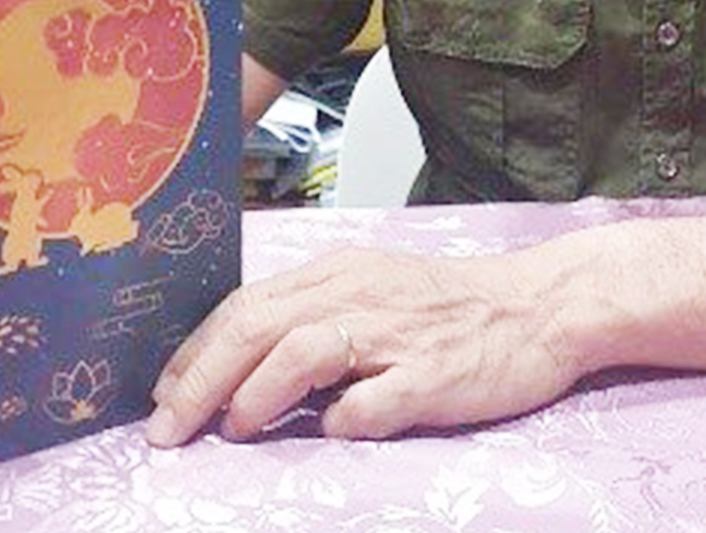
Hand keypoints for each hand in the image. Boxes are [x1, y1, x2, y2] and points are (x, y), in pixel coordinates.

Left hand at [146, 245, 582, 443]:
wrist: (542, 305)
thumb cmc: (453, 307)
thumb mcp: (374, 292)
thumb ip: (316, 319)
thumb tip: (245, 369)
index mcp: (340, 273)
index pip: (247, 304)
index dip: (196, 352)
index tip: (163, 394)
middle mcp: (359, 295)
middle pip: (259, 324)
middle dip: (201, 378)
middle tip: (167, 428)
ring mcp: (397, 335)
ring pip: (304, 350)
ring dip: (256, 392)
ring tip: (233, 428)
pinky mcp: (435, 374)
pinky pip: (378, 399)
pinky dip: (347, 417)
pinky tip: (335, 431)